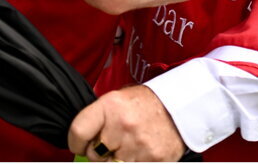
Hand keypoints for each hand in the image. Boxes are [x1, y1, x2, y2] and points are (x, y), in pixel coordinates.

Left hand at [68, 85, 185, 161]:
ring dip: (117, 158)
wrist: (180, 106)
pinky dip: (134, 161)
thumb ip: (98, 118)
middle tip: (113, 142)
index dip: (76, 142)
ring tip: (129, 145)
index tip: (81, 144)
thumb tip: (80, 142)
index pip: (78, 131)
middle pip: (94, 154)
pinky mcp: (153, 159)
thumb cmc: (146, 103)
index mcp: (111, 105)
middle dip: (100, 152)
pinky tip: (140, 151)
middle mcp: (123, 124)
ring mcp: (139, 144)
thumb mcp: (118, 99)